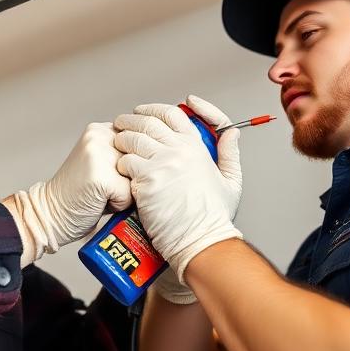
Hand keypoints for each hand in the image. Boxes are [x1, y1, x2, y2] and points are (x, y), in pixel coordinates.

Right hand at [3, 122, 131, 265]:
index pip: (142, 141)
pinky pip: (129, 194)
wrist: (50, 214)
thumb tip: (160, 160)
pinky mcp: (100, 176)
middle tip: (105, 186)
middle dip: (132, 177)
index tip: (116, 176)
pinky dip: (119, 205)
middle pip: (143, 159)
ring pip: (138, 175)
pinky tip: (100, 202)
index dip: (135, 164)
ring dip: (127, 190)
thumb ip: (125, 155)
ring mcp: (99, 154)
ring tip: (104, 193)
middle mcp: (100, 135)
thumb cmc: (81, 195)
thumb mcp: (104, 164)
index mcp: (101, 129)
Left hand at [114, 95, 242, 285]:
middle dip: (130, 120)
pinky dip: (120, 164)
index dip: (154, 109)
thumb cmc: (213, 217)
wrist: (201, 241)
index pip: (173, 114)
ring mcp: (163, 164)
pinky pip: (125, 162)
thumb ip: (230, 152)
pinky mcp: (147, 181)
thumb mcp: (231, 181)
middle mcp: (180, 150)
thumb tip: (232, 132)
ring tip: (117, 144)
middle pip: (147, 122)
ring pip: (132, 139)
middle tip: (121, 124)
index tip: (143, 111)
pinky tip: (119, 169)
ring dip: (121, 139)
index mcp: (198, 147)